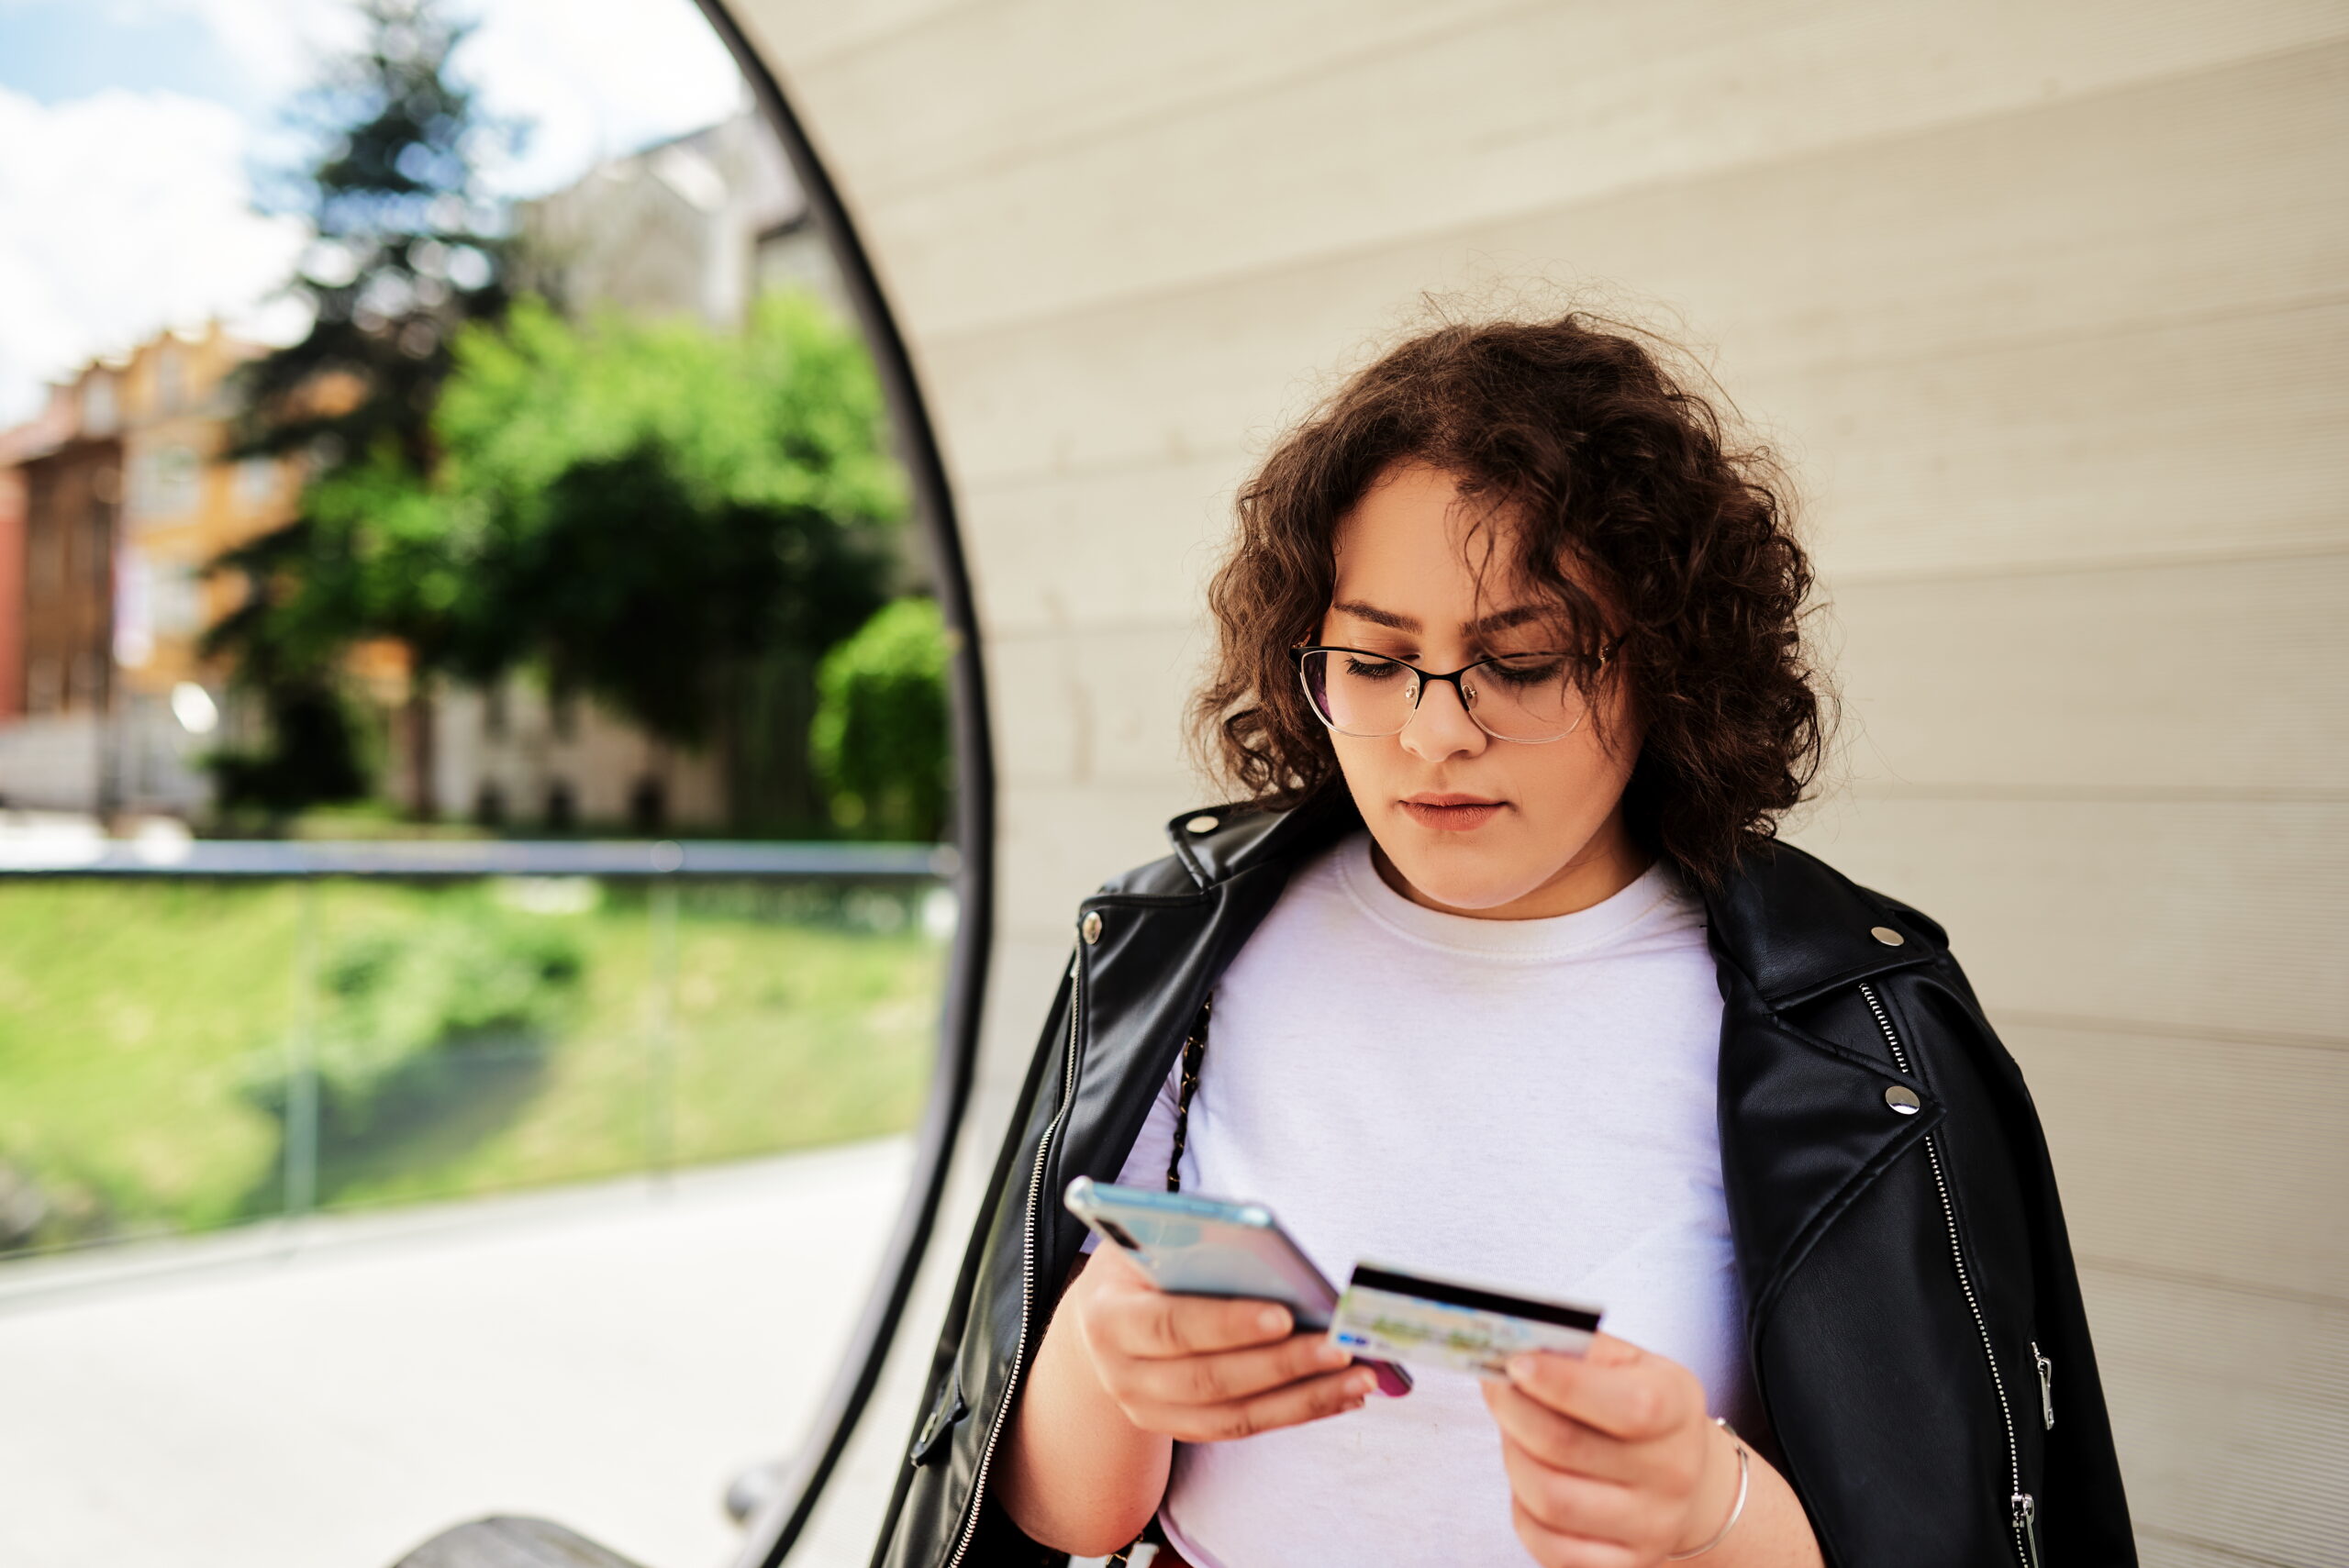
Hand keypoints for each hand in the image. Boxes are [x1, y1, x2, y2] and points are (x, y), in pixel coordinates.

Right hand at [1070, 1248, 1376, 1441]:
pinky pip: (1245, 1427)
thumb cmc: (1141, 1260)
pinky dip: (1297, 1412)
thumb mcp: (1148, 1237)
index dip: (1227, 1324)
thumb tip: (1264, 1243)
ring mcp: (1149, 1411)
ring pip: (1235, 1416)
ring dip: (1304, 1398)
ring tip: (1361, 1377)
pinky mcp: (1181, 1427)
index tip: (1285, 1314)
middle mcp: (1122, 1375)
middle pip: (1210, 1380)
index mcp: (1109, 1318)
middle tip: (1342, 1346)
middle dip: (1282, 1365)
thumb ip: (1191, 1242)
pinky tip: (1342, 1395)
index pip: (1170, 1327)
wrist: (1103, 1313)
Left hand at [1480, 1332, 1740, 1566]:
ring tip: (1513, 1431)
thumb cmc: (1639, 1406)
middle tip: (1496, 1387)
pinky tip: (1529, 1475)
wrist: (1679, 1474)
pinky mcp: (1621, 1564)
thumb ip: (1578, 1348)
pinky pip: (1545, 1544)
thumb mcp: (1628, 1363)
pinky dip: (1521, 1506)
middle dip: (1514, 1410)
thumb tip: (1514, 1342)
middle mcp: (1673, 1474)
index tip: (1516, 1362)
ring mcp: (1651, 1527)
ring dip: (1513, 1457)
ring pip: (1549, 1499)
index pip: (1629, 1406)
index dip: (1562, 1382)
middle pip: (1567, 1448)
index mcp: (1679, 1410)